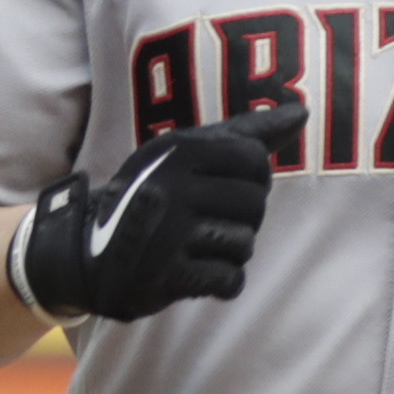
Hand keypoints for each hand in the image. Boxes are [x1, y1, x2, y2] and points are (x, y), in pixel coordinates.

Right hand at [10, 104, 297, 323]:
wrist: (91, 253)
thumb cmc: (155, 196)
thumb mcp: (187, 154)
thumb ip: (246, 134)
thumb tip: (301, 112)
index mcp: (178, 149)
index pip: (255, 159)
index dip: (251, 179)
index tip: (223, 187)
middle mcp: (171, 185)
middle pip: (255, 204)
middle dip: (241, 218)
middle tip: (206, 221)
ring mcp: (168, 232)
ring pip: (245, 243)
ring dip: (229, 251)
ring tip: (197, 245)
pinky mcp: (167, 275)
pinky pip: (230, 279)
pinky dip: (220, 282)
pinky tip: (196, 271)